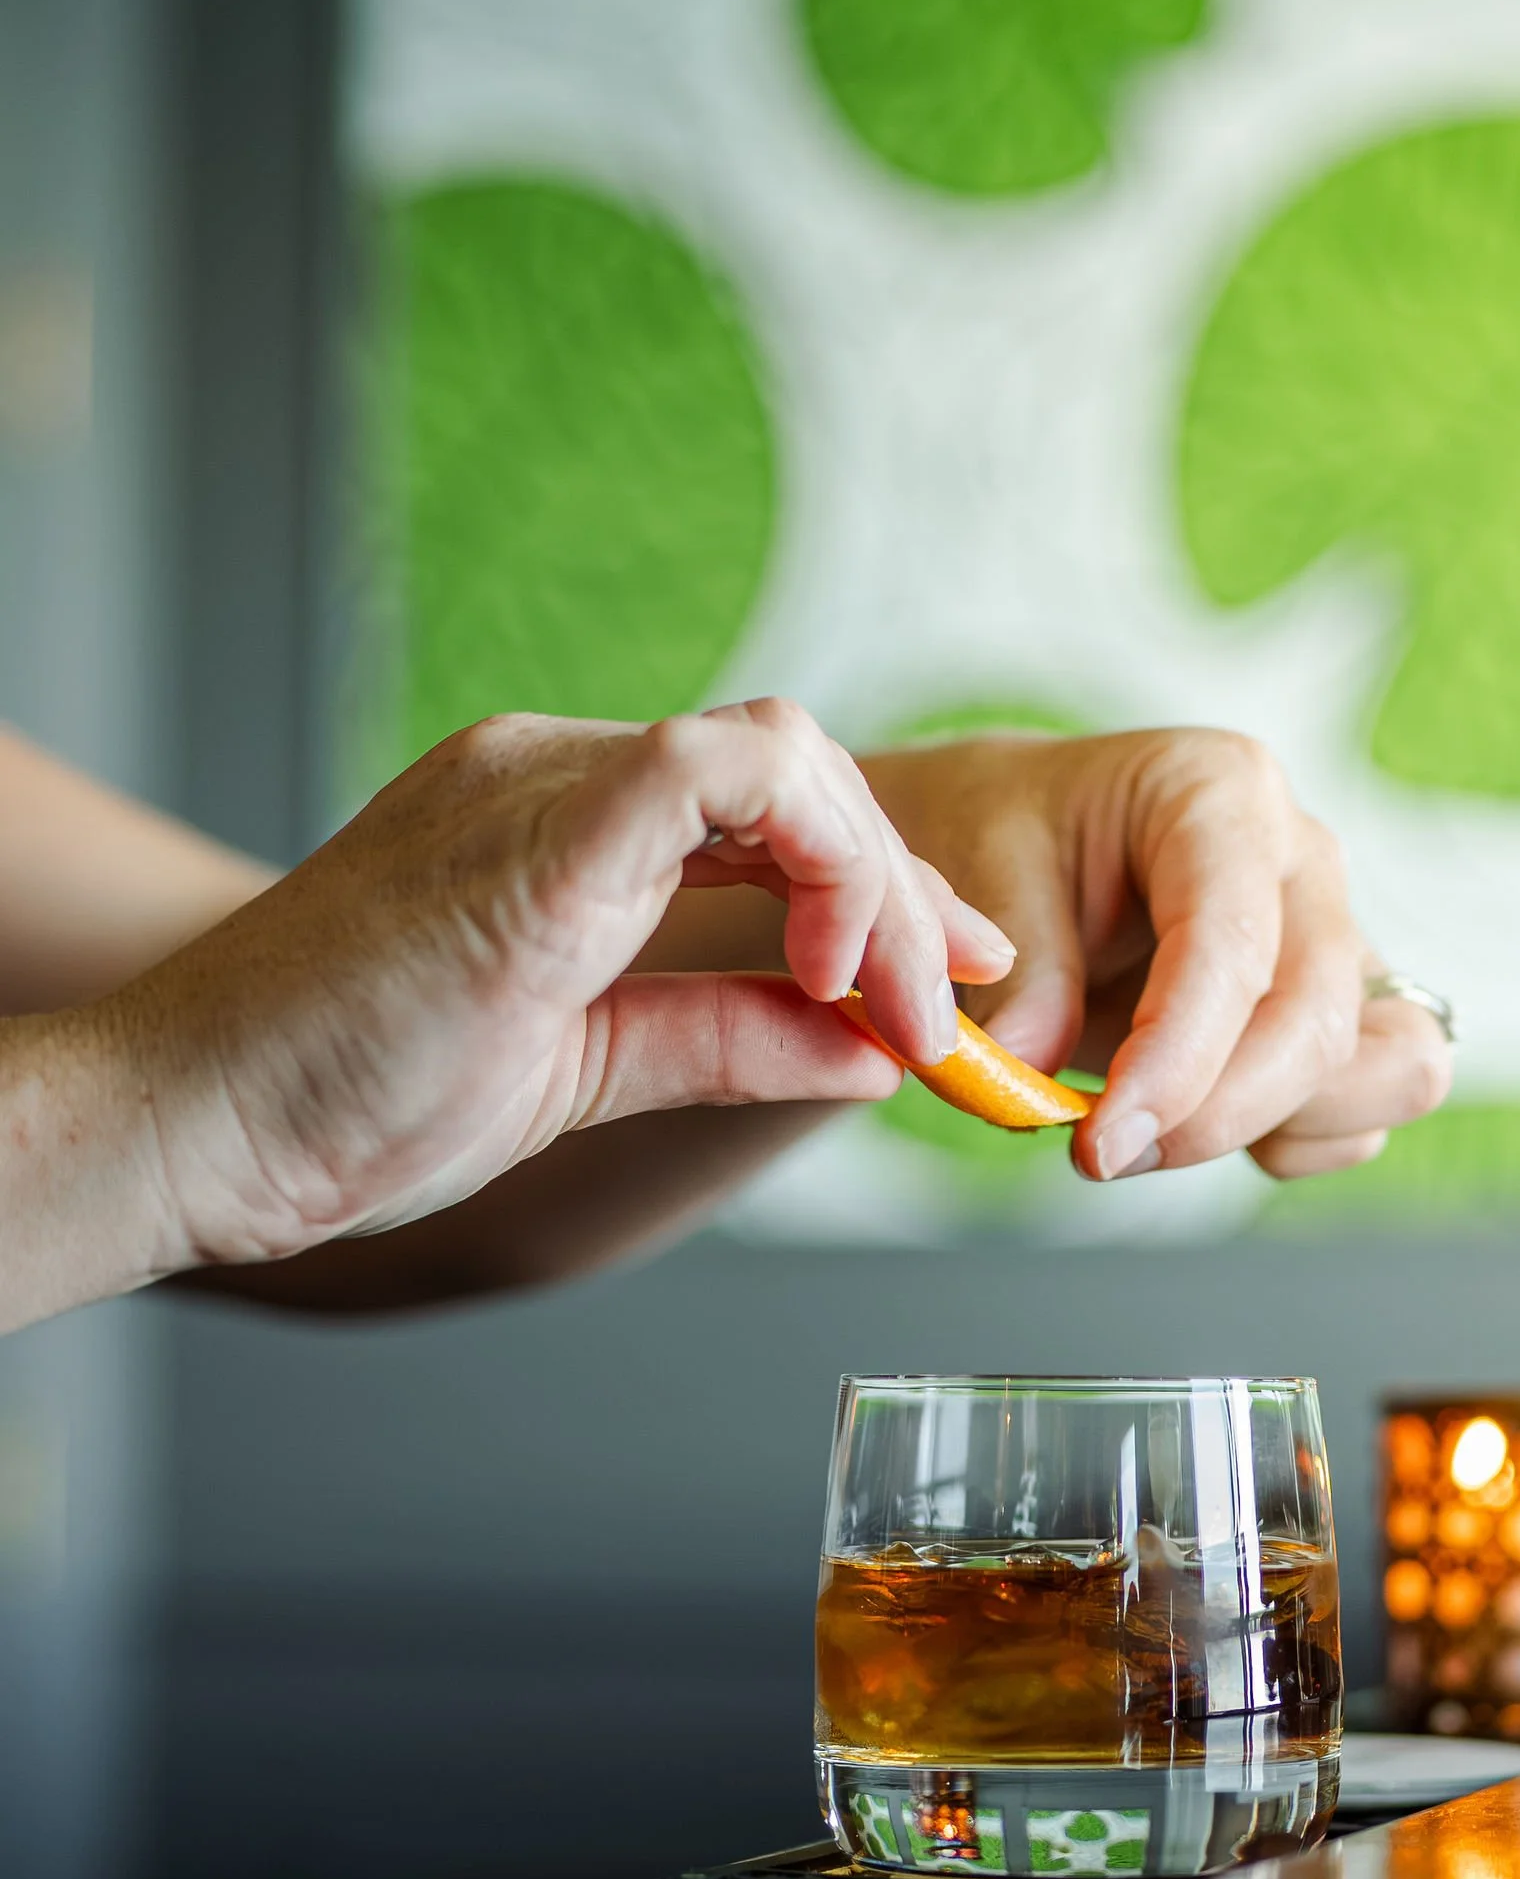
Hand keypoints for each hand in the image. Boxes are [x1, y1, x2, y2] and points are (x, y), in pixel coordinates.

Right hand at [116, 702, 1011, 1267]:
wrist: (197, 1124)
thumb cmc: (350, 1101)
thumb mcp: (585, 1069)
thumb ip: (727, 1038)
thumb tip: (872, 1052)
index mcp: (557, 822)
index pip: (764, 808)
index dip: (881, 890)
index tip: (950, 987)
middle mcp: (551, 773)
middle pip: (794, 774)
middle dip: (906, 889)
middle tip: (962, 1008)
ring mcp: (539, 781)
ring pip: (781, 754)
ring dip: (880, 882)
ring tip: (911, 1007)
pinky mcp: (539, 821)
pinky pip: (725, 770)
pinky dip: (821, 857)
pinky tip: (837, 967)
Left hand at [862, 730, 1450, 1183]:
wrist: (1020, 847)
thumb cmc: (1006, 839)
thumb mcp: (977, 870)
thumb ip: (1018, 976)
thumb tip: (1025, 1074)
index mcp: (1220, 791)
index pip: (1233, 943)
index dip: (1179, 1060)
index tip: (1101, 1143)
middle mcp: (1303, 859)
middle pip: (1322, 1018)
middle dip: (1222, 1113)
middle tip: (1107, 1153)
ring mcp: (1339, 937)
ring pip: (1393, 1066)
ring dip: (1279, 1126)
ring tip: (1160, 1126)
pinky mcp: (1347, 1011)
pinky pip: (1370, 1110)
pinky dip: (1293, 1141)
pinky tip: (1195, 1115)